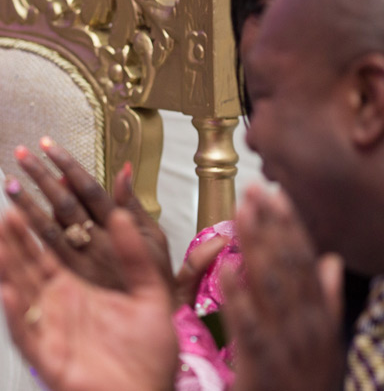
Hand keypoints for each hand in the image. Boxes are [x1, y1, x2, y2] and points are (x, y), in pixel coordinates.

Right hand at [0, 208, 178, 390]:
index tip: (12, 207)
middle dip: (3, 243)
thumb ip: (135, 256)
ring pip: (18, 295)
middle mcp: (55, 308)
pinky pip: (26, 335)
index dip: (26, 233)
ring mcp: (48, 332)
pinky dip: (15, 314)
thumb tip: (123, 215)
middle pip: (22, 269)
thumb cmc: (149, 358)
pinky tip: (6, 292)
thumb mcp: (150, 295)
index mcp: (74, 290)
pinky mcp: (48, 359)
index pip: (42, 255)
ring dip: (2, 270)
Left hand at [8, 138, 172, 293]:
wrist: (143, 344)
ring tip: (7, 182)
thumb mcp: (155, 246)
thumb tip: (124, 170)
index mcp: (119, 232)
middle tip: (21, 154)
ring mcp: (80, 269)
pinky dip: (26, 242)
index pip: (90, 190)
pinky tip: (6, 226)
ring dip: (25, 206)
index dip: (68, 166)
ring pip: (48, 231)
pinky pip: (43, 262)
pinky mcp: (66, 290)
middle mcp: (98, 248)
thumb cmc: (151, 289)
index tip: (48, 145)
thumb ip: (135, 207)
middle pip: (65, 206)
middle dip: (42, 178)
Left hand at [223, 186, 343, 390]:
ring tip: (241, 213)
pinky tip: (228, 269)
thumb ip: (326, 300)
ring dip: (257, 247)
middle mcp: (306, 326)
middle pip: (289, 267)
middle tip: (254, 189)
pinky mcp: (263, 366)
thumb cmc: (303, 384)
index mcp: (317, 318)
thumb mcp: (322, 342)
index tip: (274, 193)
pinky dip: (240, 297)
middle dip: (272, 225)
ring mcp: (286, 345)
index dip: (289, 226)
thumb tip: (332, 261)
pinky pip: (249, 327)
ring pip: (271, 288)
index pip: (304, 262)